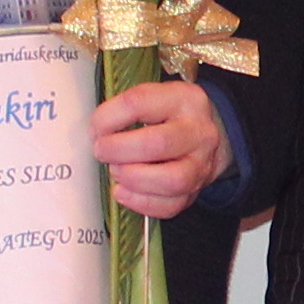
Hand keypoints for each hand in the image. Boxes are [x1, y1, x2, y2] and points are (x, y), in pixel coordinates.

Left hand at [95, 77, 230, 219]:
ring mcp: (201, 164)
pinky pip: (170, 205)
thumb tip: (96, 133)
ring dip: (133, 178)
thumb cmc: (172, 117)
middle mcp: (198, 131)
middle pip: (158, 144)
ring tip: (116, 172)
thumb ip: (126, 109)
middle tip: (102, 151)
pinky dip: (140, 202)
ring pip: (171, 180)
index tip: (96, 129)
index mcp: (184, 99)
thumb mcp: (155, 98)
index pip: (139, 103)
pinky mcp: (196, 191)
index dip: (108, 118)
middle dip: (119, 150)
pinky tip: (124, 191)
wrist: (208, 138)